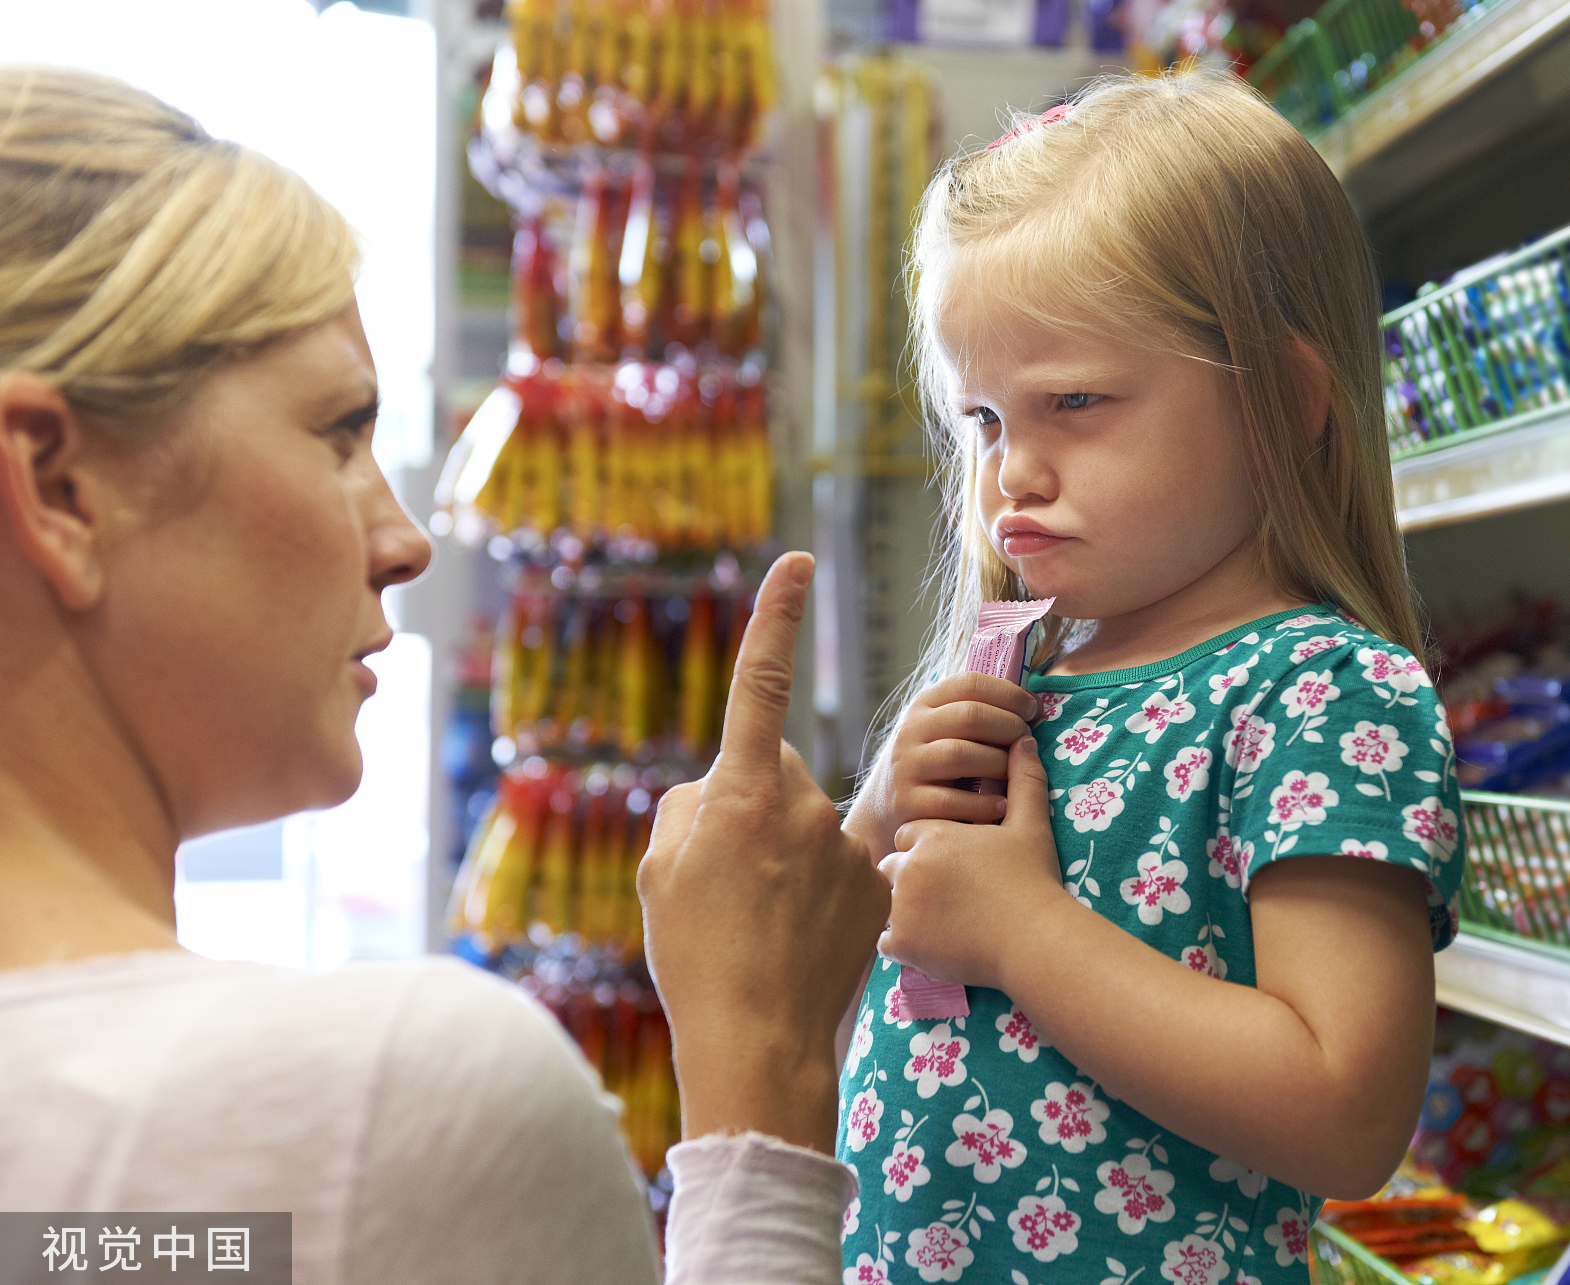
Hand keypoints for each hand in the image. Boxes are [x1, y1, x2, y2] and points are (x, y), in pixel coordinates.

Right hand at [638, 552, 890, 1154]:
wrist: (759, 1039)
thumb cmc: (695, 955)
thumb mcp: (661, 872)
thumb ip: (689, 808)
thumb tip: (719, 790)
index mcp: (741, 793)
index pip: (761, 684)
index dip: (776, 618)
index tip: (796, 561)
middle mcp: (801, 804)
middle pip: (773, 774)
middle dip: (752, 805)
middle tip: (726, 880)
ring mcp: (845, 844)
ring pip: (806, 824)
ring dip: (784, 855)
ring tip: (760, 923)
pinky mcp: (877, 882)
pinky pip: (839, 865)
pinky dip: (820, 891)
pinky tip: (799, 938)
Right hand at [853, 672, 1039, 864]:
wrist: (885, 807)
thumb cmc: (934, 762)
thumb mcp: (944, 728)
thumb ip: (978, 712)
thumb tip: (1034, 704)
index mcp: (925, 703)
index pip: (970, 683)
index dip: (1009, 694)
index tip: (1033, 710)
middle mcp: (911, 730)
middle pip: (970, 716)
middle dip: (1009, 727)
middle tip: (1027, 742)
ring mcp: (906, 766)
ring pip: (960, 754)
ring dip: (999, 763)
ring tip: (1016, 773)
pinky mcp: (907, 802)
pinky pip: (951, 801)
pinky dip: (983, 804)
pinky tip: (1001, 805)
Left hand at [878, 734, 1068, 992]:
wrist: (1034, 937)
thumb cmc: (1034, 880)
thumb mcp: (1030, 824)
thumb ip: (1023, 780)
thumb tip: (1023, 740)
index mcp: (933, 834)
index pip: (910, 834)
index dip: (929, 848)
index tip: (952, 863)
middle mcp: (909, 866)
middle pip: (893, 866)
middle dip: (911, 878)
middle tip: (944, 895)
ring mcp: (901, 906)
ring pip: (884, 903)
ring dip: (903, 909)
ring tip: (937, 920)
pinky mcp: (903, 943)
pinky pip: (885, 941)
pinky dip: (903, 943)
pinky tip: (930, 943)